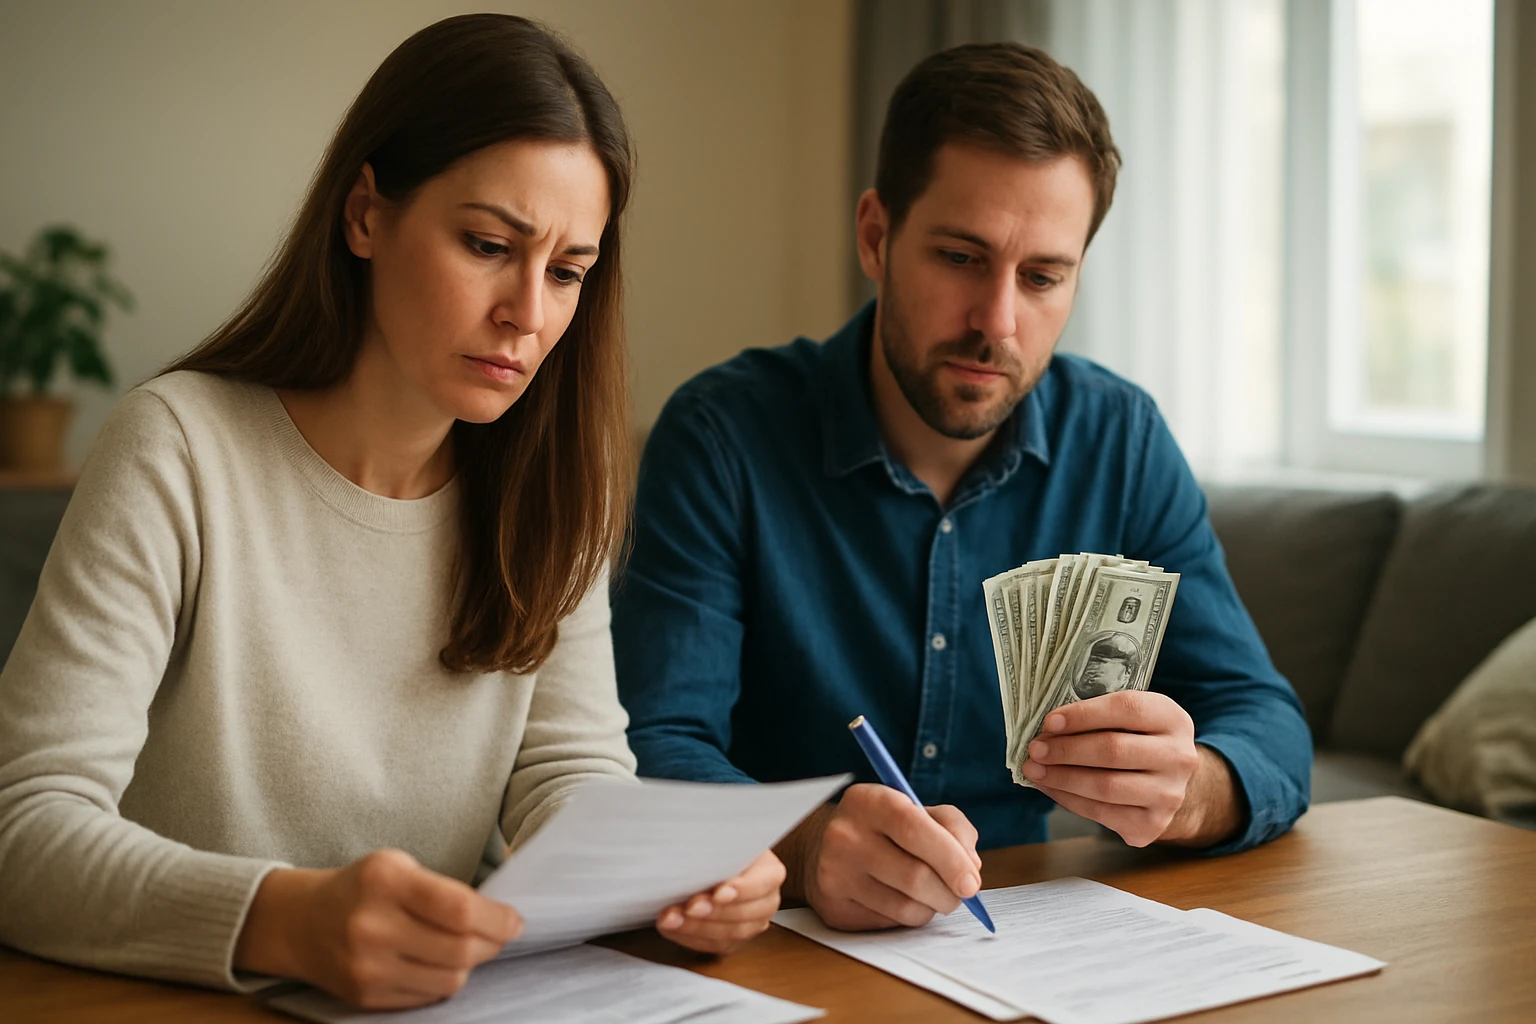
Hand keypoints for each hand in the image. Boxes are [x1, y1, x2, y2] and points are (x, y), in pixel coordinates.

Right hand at [234, 849, 522, 1008]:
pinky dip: (443, 981)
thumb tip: (501, 918)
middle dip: (492, 943)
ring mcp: (366, 967)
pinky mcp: (365, 997)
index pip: (459, 909)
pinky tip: (438, 962)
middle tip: (500, 934)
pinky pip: (427, 997)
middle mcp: (372, 926)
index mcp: (385, 881)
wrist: (302, 923)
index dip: (497, 918)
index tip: (515, 920)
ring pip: (449, 979)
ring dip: (470, 964)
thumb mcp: (398, 866)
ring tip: (467, 947)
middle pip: (460, 949)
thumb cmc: (364, 888)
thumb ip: (444, 889)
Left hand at [656, 849, 785, 954]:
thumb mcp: (723, 840)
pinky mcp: (733, 940)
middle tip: (689, 907)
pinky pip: (715, 946)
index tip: (718, 893)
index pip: (762, 884)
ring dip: (697, 928)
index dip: (741, 891)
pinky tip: (673, 928)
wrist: (712, 862)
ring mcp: (752, 924)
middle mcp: (766, 901)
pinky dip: (691, 938)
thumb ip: (718, 847)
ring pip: (730, 934)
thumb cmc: (718, 848)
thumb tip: (698, 847)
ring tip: (672, 919)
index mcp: (770, 872)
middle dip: (714, 913)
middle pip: (746, 915)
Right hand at [780, 783, 982, 930]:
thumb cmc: (883, 828)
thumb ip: (952, 827)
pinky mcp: (834, 908)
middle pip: (914, 876)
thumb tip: (971, 867)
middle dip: (950, 891)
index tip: (972, 881)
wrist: (824, 849)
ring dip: (933, 907)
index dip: (950, 858)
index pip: (914, 829)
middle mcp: (844, 836)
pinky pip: (890, 923)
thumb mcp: (916, 808)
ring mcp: (834, 875)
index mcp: (866, 801)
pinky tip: (903, 900)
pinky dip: (910, 916)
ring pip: (906, 907)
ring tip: (933, 894)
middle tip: (962, 892)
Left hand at [1019, 690, 1237, 847]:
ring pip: (1105, 786)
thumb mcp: (1132, 720)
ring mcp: (1168, 794)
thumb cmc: (1138, 742)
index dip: (1083, 715)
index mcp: (1172, 719)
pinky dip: (1068, 799)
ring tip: (1035, 770)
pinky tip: (1050, 788)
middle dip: (1066, 749)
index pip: (1126, 709)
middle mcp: (1178, 757)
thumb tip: (1048, 728)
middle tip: (1035, 749)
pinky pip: (1101, 813)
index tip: (1049, 721)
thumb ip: (1099, 716)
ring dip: (1062, 777)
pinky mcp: (1152, 824)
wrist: (1170, 785)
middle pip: (1113, 750)